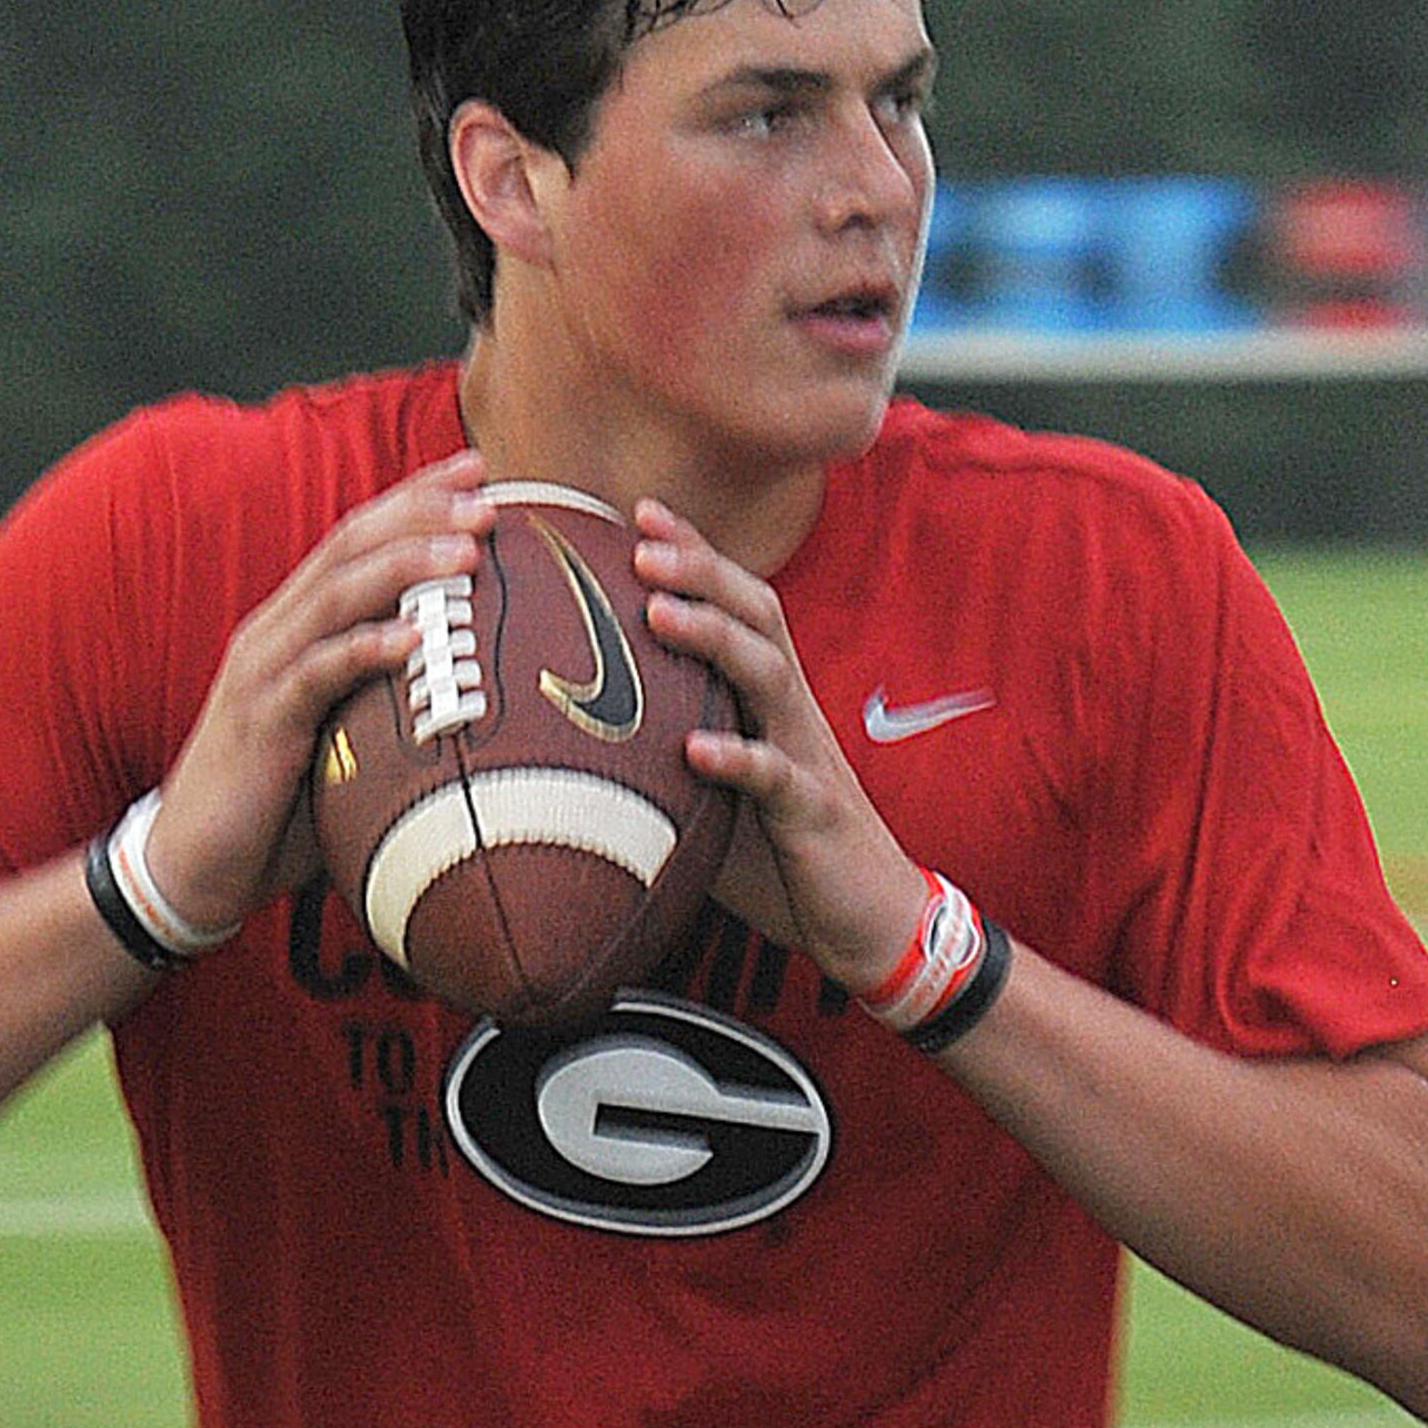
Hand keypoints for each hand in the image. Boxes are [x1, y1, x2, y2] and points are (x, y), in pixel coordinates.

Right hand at [136, 450, 495, 939]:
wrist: (193, 866)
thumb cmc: (280, 805)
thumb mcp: (346, 740)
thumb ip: (398, 707)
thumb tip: (494, 711)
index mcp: (298, 624)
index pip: (360, 539)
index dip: (415, 499)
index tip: (478, 471)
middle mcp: (277, 631)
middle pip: (351, 546)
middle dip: (420, 512)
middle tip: (487, 494)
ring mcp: (264, 671)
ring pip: (337, 595)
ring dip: (404, 566)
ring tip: (467, 548)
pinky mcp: (259, 720)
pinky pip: (316, 674)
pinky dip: (365, 649)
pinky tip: (411, 638)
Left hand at [626, 498, 931, 991]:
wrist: (867, 916)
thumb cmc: (779, 849)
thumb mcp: (710, 792)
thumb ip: (659, 758)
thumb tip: (560, 746)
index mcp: (765, 698)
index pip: (734, 606)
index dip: (694, 555)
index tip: (639, 510)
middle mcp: (789, 711)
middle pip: (754, 616)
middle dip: (700, 571)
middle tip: (639, 542)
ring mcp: (805, 757)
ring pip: (767, 676)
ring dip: (713, 638)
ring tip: (658, 613)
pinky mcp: (813, 813)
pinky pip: (778, 778)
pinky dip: (739, 758)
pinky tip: (695, 750)